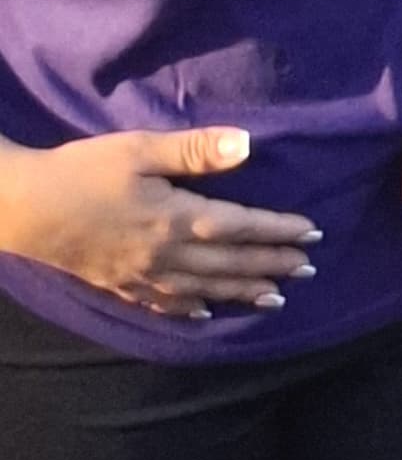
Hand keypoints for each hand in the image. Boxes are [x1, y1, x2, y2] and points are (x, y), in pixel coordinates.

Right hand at [0, 125, 319, 320]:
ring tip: (276, 299)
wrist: (31, 210)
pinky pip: (167, 304)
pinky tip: (208, 312)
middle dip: (272, 265)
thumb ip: (195, 151)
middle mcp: (167, 255)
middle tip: (308, 268)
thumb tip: (248, 146)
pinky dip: (194, 309)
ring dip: (244, 292)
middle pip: (230, 263)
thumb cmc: (86, 170)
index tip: (311, 233)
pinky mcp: (123, 285)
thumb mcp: (141, 148)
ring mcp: (144, 276)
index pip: (240, 228)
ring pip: (206, 289)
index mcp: (177, 219)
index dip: (278, 231)